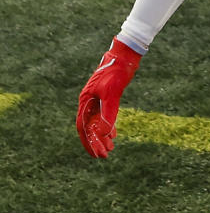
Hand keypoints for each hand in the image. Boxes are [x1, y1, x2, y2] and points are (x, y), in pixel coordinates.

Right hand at [77, 37, 141, 158]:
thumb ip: (108, 112)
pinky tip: (114, 134)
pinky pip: (104, 116)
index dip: (88, 142)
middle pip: (90, 127)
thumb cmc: (116, 72)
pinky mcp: (106, 97)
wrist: (124, 56)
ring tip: (111, 149)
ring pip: (97, 123)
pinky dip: (108, 125)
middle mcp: (88, 102)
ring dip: (103, 136)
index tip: (96, 154)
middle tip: (105, 156)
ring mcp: (96, 100)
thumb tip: (106, 132)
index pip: (83, 127)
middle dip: (96, 142)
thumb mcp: (112, 93)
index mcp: (85, 101)